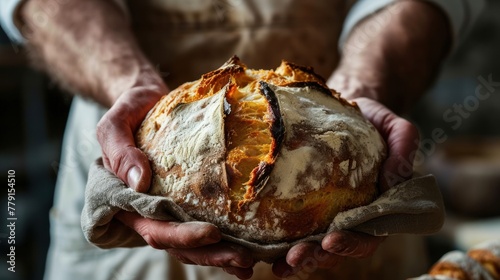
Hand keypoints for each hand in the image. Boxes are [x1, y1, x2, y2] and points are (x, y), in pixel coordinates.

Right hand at [97, 72, 254, 278]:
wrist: (144, 103)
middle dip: (209, 254)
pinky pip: (203, 224)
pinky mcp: (185, 201)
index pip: (154, 227)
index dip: (181, 235)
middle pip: (177, 244)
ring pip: (192, 243)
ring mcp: (168, 208)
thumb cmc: (128, 112)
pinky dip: (223, 241)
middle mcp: (148, 212)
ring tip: (248, 263)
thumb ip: (120, 151)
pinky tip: (247, 250)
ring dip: (219, 256)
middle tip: (242, 259)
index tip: (211, 232)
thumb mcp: (115, 125)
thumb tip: (140, 180)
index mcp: (128, 201)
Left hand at [271, 81, 418, 277]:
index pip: (369, 234)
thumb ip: (404, 148)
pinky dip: (280, 243)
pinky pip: (293, 227)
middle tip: (295, 258)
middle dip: (316, 256)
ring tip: (278, 264)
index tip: (331, 239)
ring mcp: (327, 212)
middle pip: (336, 247)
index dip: (352, 243)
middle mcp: (352, 215)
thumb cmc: (374, 121)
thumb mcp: (397, 128)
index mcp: (378, 205)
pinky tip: (263, 249)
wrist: (347, 107)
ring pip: (313, 245)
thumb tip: (393, 178)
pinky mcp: (306, 203)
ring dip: (297, 258)